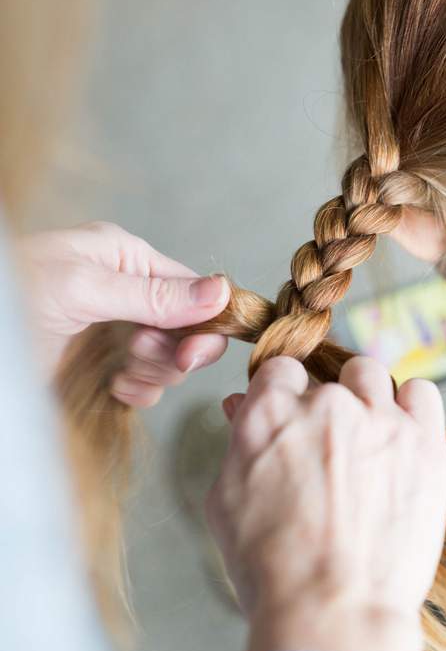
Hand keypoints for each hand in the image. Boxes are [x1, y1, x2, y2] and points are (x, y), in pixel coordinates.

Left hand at [19, 221, 229, 403]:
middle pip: (187, 328)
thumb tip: (220, 292)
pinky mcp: (101, 370)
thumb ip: (154, 294)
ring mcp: (112, 334)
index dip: (205, 320)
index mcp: (124, 258)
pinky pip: (145, 385)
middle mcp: (124, 293)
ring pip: (169, 360)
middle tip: (144, 357)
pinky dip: (138, 392)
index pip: (192, 287)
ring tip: (121, 373)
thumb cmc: (13, 297)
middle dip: (175, 350)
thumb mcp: (83, 288)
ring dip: (154, 373)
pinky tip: (114, 390)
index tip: (194, 350)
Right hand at [209, 355, 445, 650]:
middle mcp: (324, 405)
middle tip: (329, 457)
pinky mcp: (423, 441)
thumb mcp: (227, 503)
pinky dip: (412, 406)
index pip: (279, 371)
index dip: (285, 397)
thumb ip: (238, 443)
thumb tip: (239, 406)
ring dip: (366, 399)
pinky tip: (403, 437)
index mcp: (269, 414)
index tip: (294, 423)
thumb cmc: (273, 570)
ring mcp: (378, 419)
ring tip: (367, 444)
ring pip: (370, 375)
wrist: (334, 612)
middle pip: (327, 381)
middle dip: (325, 411)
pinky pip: (422, 392)